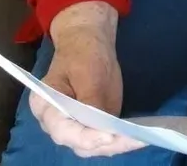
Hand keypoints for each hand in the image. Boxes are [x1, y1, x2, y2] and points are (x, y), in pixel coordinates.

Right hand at [29, 3, 144, 157]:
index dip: (85, 137)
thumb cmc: (83, 52)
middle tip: (132, 139)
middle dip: (106, 144)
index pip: (62, 130)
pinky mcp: (93, 124)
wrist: (88, 41)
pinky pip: (104, 139)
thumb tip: (103, 128)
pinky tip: (139, 136)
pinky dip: (120, 140)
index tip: (108, 136)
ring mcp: (75, 126)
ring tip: (140, 138)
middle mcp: (57, 124)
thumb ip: (92, 100)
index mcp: (45, 107)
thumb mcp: (87, 71)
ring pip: (93, 146)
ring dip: (117, 145)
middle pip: (78, 143)